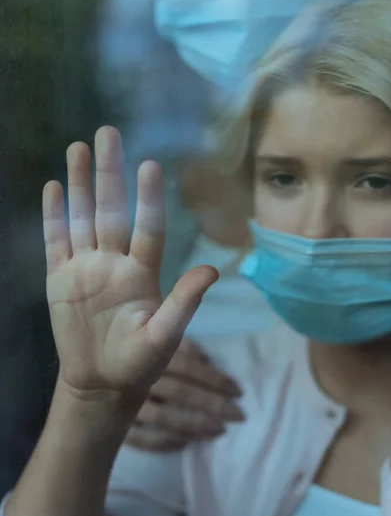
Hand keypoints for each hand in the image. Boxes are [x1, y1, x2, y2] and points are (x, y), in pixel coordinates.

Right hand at [43, 126, 217, 411]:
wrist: (103, 382)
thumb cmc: (139, 363)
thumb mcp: (165, 337)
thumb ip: (184, 303)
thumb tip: (213, 270)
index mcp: (142, 274)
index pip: (147, 228)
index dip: (148, 198)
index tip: (150, 164)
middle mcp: (114, 263)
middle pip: (110, 210)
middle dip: (108, 173)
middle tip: (108, 133)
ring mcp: (86, 268)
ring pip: (82, 218)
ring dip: (79, 184)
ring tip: (78, 148)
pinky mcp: (61, 280)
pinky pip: (56, 242)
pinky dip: (54, 216)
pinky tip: (53, 188)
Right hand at [125, 339, 243, 450]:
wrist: (82, 372)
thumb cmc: (124, 352)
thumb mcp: (151, 340)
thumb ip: (179, 348)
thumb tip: (207, 361)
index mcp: (147, 351)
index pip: (187, 365)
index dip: (214, 378)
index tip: (238, 391)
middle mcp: (134, 376)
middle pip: (179, 392)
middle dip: (212, 404)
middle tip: (238, 415)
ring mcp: (120, 403)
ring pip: (164, 417)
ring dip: (195, 425)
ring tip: (220, 430)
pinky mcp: (115, 425)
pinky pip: (143, 439)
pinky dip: (166, 442)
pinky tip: (186, 443)